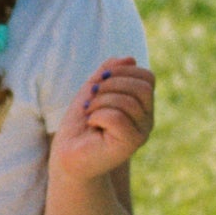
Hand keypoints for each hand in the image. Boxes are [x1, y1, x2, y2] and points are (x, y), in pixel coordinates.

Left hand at [49, 57, 155, 181]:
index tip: (99, 81)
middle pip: (143, 87)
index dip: (123, 72)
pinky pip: (118, 117)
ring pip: (128, 101)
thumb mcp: (94, 90)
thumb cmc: (80, 124)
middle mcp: (147, 121)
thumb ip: (109, 73)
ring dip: (100, 101)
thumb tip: (129, 58)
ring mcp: (141, 134)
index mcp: (143, 106)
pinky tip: (91, 124)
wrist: (68, 155)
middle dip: (112, 85)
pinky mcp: (130, 146)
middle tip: (92, 97)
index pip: (147, 77)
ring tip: (89, 112)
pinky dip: (98, 115)